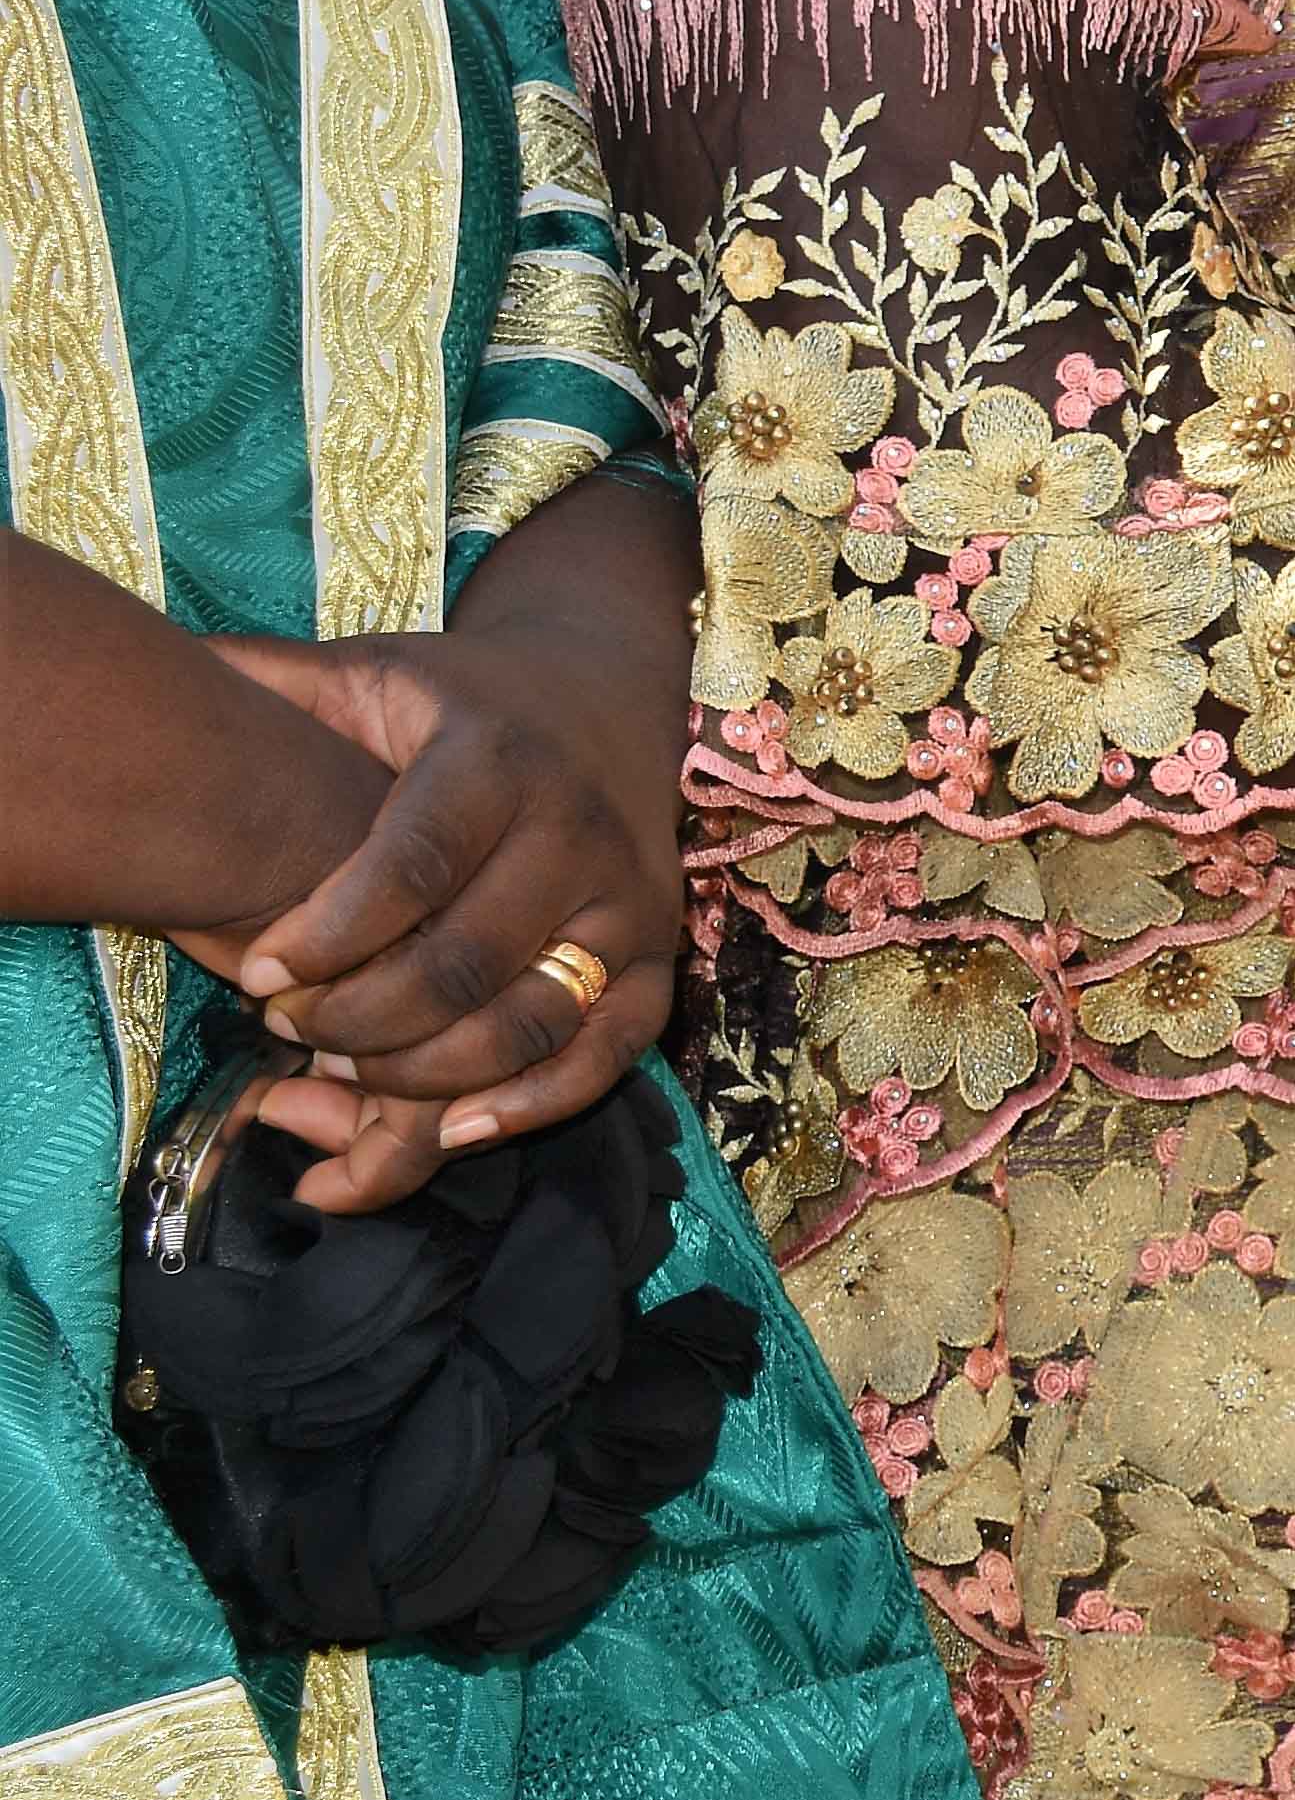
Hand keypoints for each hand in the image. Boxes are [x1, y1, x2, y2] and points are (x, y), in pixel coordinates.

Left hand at [191, 624, 685, 1208]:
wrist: (605, 687)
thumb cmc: (455, 697)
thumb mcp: (365, 670)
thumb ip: (265, 682)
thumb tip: (129, 673)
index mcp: (497, 760)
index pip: (414, 864)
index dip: (330, 935)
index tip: (256, 975)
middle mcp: (576, 831)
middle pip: (465, 962)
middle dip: (356, 1018)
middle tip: (283, 1024)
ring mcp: (628, 899)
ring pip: (532, 1021)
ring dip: (424, 1073)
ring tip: (341, 1069)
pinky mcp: (660, 952)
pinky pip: (608, 1051)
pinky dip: (535, 1103)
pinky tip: (451, 1130)